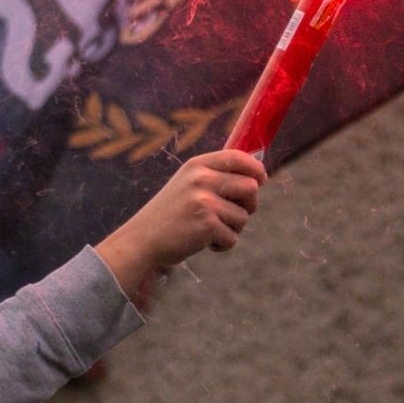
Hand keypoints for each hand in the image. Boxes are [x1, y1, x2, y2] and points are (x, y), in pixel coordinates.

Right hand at [94, 150, 265, 303]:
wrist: (142, 241)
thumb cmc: (170, 215)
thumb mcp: (187, 185)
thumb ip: (216, 177)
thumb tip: (257, 177)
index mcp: (197, 165)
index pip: (238, 157)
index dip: (256, 169)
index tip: (261, 180)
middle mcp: (201, 179)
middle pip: (251, 187)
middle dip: (249, 205)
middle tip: (232, 216)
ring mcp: (204, 201)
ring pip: (244, 216)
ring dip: (232, 229)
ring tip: (207, 230)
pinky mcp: (206, 225)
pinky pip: (233, 237)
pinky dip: (222, 245)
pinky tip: (203, 243)